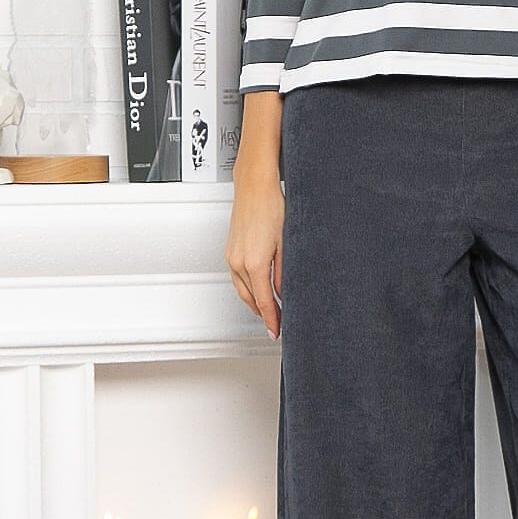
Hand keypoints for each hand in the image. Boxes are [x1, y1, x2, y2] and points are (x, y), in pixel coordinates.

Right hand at [226, 167, 284, 339]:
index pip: (265, 302)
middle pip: (251, 300)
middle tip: (275, 325)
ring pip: (242, 290)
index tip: (276, 331)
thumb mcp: (287, 243)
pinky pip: (237, 278)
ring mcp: (232, 257)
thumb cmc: (272, 207)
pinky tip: (256, 290)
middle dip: (264, 315)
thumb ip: (284, 273)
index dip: (272, 320)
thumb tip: (285, 292)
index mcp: (255, 264)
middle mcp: (239, 263)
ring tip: (268, 311)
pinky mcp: (230, 251)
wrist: (254, 187)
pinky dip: (247, 289)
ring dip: (254, 303)